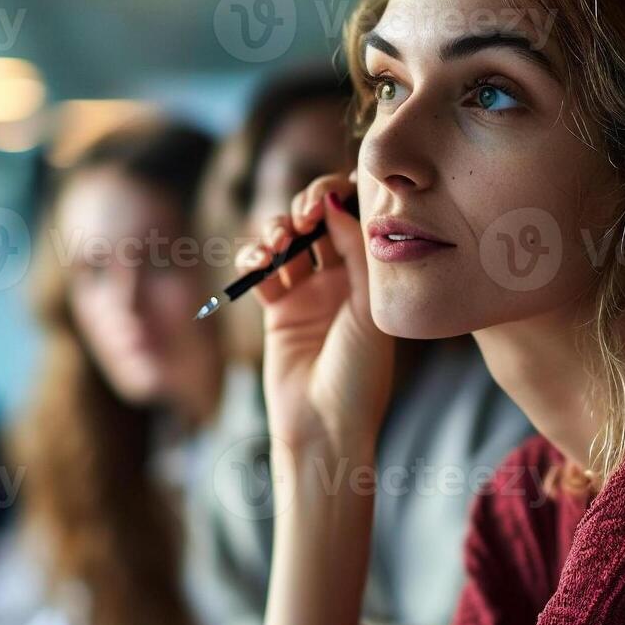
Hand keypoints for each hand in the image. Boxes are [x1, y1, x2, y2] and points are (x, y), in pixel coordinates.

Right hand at [239, 171, 393, 457]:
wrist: (326, 426)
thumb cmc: (359, 374)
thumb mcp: (367, 308)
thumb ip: (354, 253)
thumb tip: (338, 200)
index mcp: (370, 276)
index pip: (354, 218)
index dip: (340, 197)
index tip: (330, 198)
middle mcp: (340, 279)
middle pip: (317, 221)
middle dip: (305, 206)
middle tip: (304, 216)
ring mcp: (307, 293)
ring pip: (286, 240)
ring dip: (276, 230)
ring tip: (278, 244)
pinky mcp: (277, 310)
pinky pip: (261, 270)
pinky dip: (254, 257)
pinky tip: (258, 263)